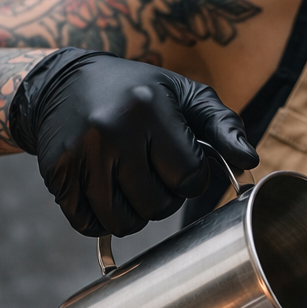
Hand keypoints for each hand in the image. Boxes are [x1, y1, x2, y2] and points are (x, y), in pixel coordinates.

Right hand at [8, 47, 258, 236]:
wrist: (60, 84)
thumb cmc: (136, 92)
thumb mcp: (184, 95)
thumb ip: (223, 125)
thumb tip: (250, 161)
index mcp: (149, 108)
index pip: (189, 178)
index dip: (190, 177)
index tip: (178, 159)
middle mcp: (112, 130)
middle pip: (157, 206)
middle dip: (162, 197)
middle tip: (152, 171)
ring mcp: (80, 154)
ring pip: (123, 222)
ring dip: (133, 213)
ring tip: (130, 182)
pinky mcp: (57, 172)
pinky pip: (88, 224)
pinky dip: (101, 218)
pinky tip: (104, 190)